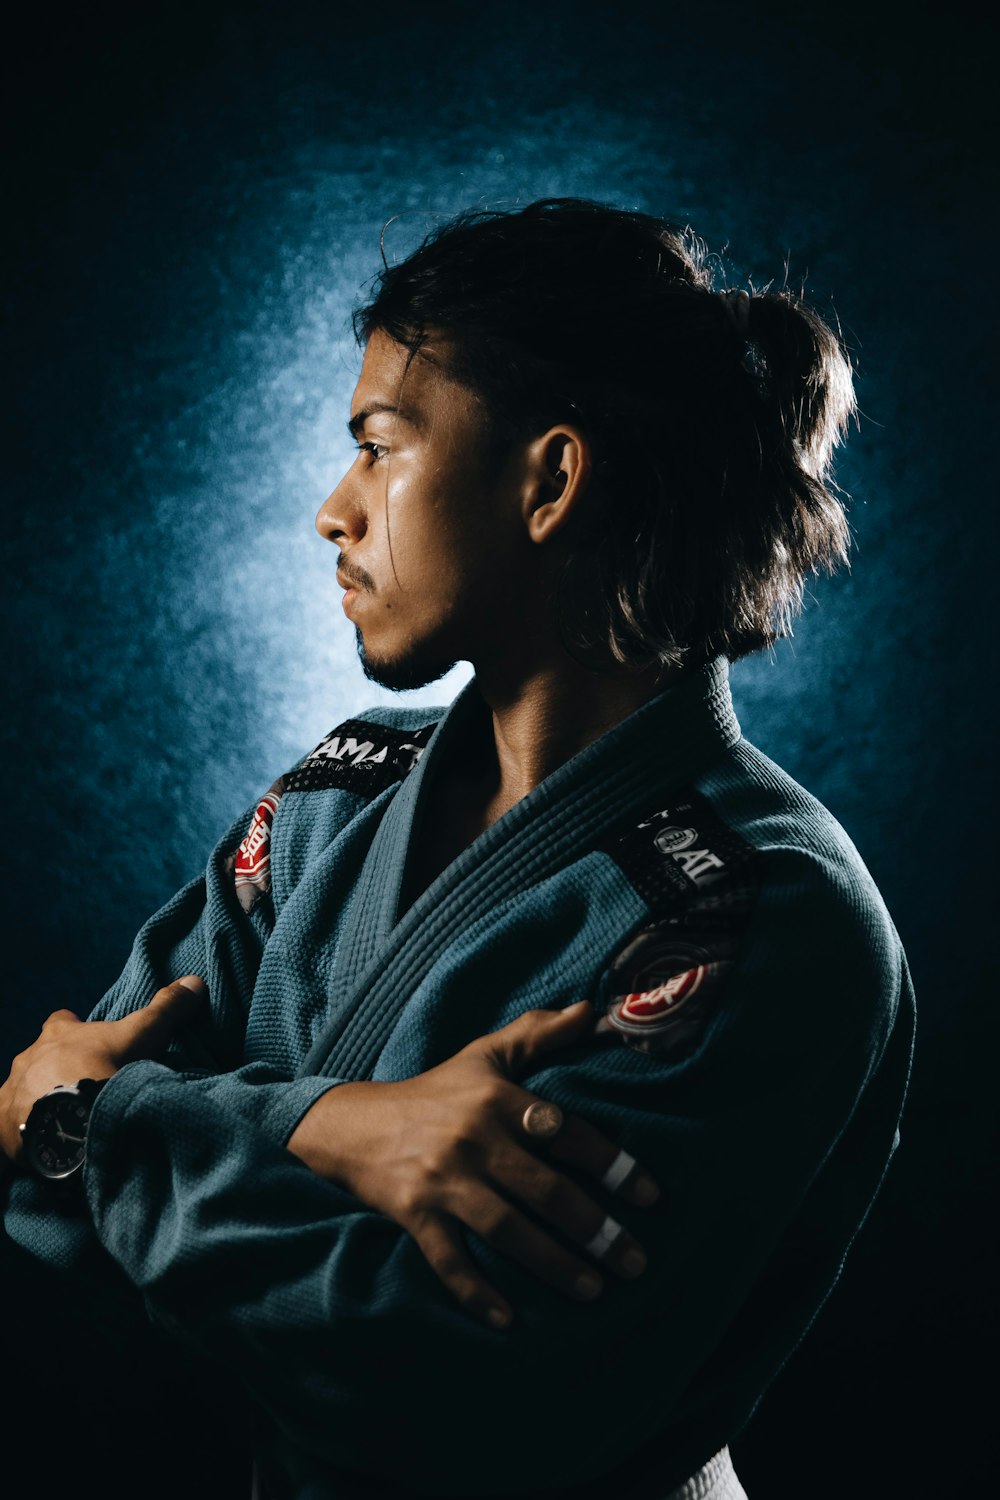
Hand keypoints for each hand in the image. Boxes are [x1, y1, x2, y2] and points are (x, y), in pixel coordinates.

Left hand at [0, 977, 205, 1163]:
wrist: (71, 1122)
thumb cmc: (104, 1069)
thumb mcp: (142, 1034)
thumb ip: (166, 1007)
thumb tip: (195, 980)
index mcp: (59, 1034)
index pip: (61, 1021)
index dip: (74, 1029)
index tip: (90, 1042)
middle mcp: (29, 1058)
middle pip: (41, 1057)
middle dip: (57, 1068)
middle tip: (83, 1084)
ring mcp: (14, 1091)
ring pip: (25, 1090)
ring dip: (40, 1099)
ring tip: (66, 1117)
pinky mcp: (3, 1123)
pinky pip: (10, 1123)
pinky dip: (23, 1129)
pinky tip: (42, 1139)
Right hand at [287, 1000, 659, 1327]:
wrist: (352, 1124)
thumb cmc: (434, 1090)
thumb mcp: (484, 1055)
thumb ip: (538, 1033)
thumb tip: (592, 1012)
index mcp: (497, 1099)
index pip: (566, 1133)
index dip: (612, 1164)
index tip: (649, 1197)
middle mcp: (473, 1139)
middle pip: (545, 1191)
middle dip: (594, 1231)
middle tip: (634, 1261)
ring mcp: (442, 1181)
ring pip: (507, 1231)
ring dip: (553, 1266)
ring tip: (593, 1291)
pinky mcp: (413, 1214)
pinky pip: (449, 1261)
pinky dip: (476, 1292)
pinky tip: (508, 1319)